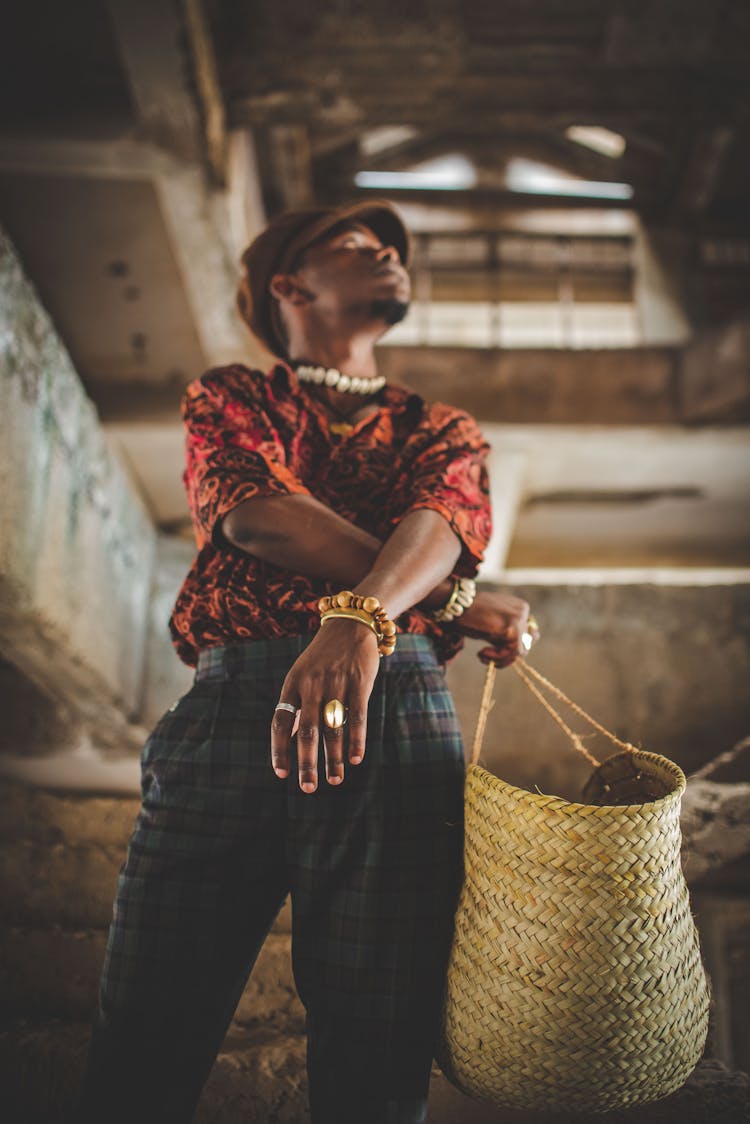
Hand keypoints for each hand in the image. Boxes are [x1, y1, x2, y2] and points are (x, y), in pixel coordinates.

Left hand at [271, 617, 380, 791]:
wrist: (350, 625)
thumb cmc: (324, 656)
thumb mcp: (302, 675)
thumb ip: (297, 705)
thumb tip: (290, 738)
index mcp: (293, 684)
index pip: (280, 722)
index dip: (280, 749)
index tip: (281, 774)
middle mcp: (311, 685)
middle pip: (307, 731)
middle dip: (307, 763)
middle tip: (308, 788)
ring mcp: (336, 683)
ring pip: (333, 728)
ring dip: (334, 757)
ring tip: (335, 780)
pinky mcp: (359, 682)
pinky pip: (357, 716)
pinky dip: (356, 739)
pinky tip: (356, 758)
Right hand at [454, 589, 535, 667]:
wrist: (456, 605)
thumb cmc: (469, 613)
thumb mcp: (493, 620)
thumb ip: (507, 630)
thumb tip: (523, 648)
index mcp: (520, 606)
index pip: (528, 634)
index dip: (513, 647)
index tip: (495, 648)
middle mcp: (523, 610)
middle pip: (525, 644)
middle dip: (506, 655)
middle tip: (487, 654)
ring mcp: (519, 619)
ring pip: (519, 651)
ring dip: (500, 659)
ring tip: (482, 655)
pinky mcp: (512, 629)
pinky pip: (512, 653)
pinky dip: (497, 658)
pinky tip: (482, 652)